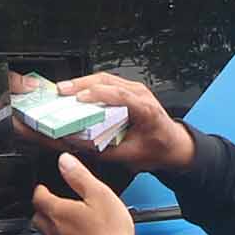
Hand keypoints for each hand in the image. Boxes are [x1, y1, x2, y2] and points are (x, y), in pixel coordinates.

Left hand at [28, 153, 138, 234]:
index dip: (40, 188)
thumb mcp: (98, 194)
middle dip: (41, 205)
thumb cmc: (109, 232)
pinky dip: (59, 233)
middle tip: (49, 198)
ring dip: (48, 220)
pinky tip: (73, 231)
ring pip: (45, 230)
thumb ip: (79, 176)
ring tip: (60, 213)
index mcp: (58, 212)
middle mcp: (53, 230)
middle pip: (37, 215)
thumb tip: (64, 161)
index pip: (38, 197)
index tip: (43, 185)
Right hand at [53, 73, 193, 175]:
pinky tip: (75, 91)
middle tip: (61, 90)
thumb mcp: (129, 155)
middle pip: (108, 80)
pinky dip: (88, 85)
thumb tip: (78, 144)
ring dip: (82, 82)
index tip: (78, 98)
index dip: (97, 94)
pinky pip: (106, 82)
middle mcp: (140, 94)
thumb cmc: (156, 149)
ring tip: (63, 90)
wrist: (172, 145)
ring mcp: (135, 89)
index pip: (120, 95)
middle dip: (81, 84)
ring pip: (105, 78)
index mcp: (145, 109)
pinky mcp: (128, 90)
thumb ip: (103, 150)